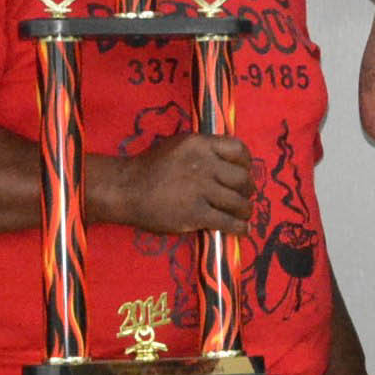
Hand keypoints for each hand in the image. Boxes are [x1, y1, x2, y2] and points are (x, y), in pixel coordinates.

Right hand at [91, 132, 257, 234]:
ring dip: (245, 210)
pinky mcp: (196, 214)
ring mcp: (200, 190)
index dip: (247, 163)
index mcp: (200, 144)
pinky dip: (239, 228)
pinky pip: (228, 222)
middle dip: (248, 189)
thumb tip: (228, 161)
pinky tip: (242, 230)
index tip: (245, 172)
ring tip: (243, 215)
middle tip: (244, 196)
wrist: (126, 189)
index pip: (239, 149)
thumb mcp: (177, 146)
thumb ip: (203, 150)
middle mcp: (204, 165)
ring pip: (238, 202)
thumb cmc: (150, 167)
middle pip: (242, 178)